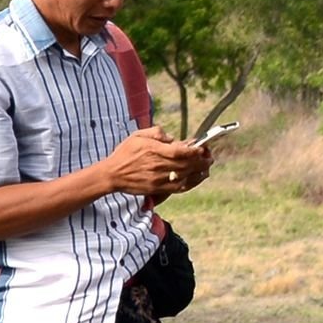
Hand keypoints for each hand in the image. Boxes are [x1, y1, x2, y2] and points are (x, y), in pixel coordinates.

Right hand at [97, 130, 213, 201]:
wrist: (112, 174)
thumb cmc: (125, 153)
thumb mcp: (138, 135)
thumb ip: (157, 133)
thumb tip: (172, 138)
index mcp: (154, 151)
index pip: (179, 152)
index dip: (194, 151)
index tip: (202, 148)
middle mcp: (158, 166)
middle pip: (185, 165)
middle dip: (201, 161)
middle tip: (209, 156)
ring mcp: (158, 179)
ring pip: (184, 177)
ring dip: (199, 172)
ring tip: (207, 167)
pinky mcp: (157, 189)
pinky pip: (178, 187)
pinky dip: (190, 183)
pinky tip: (196, 179)